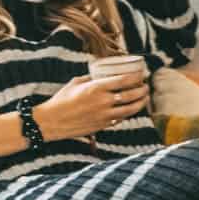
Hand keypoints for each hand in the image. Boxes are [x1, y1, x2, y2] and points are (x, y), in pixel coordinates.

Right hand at [32, 74, 149, 140]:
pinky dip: (128, 114)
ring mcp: (104, 115)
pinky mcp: (103, 125)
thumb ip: (91, 78)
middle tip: (146, 86)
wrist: (52, 121)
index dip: (136, 77)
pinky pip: (121, 119)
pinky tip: (131, 109)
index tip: (142, 74)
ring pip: (130, 109)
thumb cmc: (62, 99)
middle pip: (131, 95)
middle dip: (142, 90)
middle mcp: (103, 101)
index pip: (123, 80)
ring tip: (145, 98)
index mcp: (96, 88)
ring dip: (140, 103)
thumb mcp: (76, 83)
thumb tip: (101, 74)